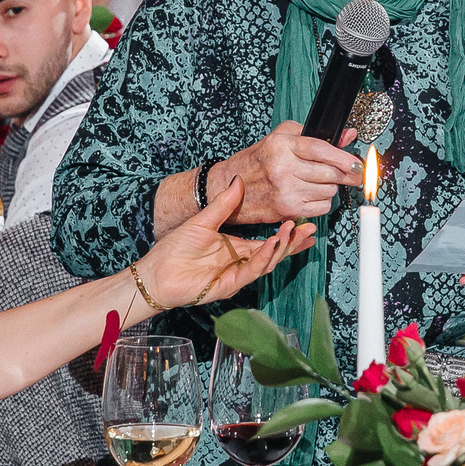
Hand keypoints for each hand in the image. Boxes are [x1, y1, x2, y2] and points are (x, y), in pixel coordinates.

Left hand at [142, 175, 312, 309]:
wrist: (156, 272)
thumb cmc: (174, 249)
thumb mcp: (203, 220)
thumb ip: (224, 204)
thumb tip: (238, 181)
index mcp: (236, 247)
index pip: (268, 242)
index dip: (286, 235)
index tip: (302, 223)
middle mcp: (239, 262)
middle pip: (273, 253)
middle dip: (292, 242)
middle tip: (309, 229)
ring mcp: (235, 274)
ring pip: (266, 263)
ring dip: (280, 248)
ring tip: (291, 232)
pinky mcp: (228, 285)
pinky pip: (251, 271)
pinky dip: (263, 258)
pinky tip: (271, 245)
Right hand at [216, 121, 362, 224]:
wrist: (232, 187)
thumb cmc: (258, 161)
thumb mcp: (281, 138)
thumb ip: (314, 135)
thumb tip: (348, 135)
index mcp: (282, 146)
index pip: (320, 150)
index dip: (343, 157)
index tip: (356, 163)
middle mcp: (283, 168)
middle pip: (329, 173)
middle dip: (346, 175)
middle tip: (352, 175)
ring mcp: (285, 191)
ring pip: (328, 191)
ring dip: (331, 188)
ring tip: (319, 182)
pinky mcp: (287, 210)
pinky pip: (321, 207)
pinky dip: (323, 202)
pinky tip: (312, 195)